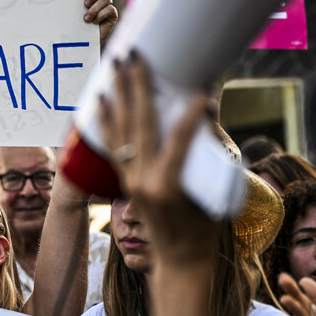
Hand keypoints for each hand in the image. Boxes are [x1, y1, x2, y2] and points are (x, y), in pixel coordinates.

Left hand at [98, 53, 214, 265]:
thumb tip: (205, 111)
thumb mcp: (213, 192)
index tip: (204, 91)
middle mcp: (143, 181)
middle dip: (138, 87)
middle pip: (140, 125)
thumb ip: (207, 153)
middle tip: (134, 56)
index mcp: (168, 186)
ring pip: (121, 131)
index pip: (179, 139)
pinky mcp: (125, 182)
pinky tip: (102, 100)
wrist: (179, 260)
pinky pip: (112, 146)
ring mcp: (130, 181)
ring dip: (119, 96)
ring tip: (113, 68)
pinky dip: (107, 121)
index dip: (192, 114)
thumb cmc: (204, 229)